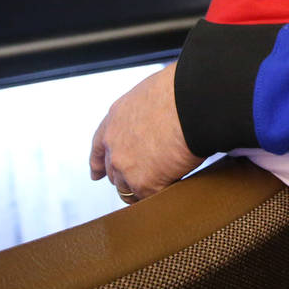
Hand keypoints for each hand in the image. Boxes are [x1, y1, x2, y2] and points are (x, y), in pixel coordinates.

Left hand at [89, 63, 203, 201]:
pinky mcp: (145, 184)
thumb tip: (160, 115)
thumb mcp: (151, 93)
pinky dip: (161, 193)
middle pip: (114, 172)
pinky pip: (150, 197)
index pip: (99, 146)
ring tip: (160, 187)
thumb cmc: (180, 91)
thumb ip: (145, 111)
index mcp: (115, 118)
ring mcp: (126, 167)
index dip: (98, 162)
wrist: (191, 103)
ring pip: (128, 189)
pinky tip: (171, 189)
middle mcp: (115, 145)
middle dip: (126, 175)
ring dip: (141, 188)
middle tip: (144, 177)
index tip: (97, 174)